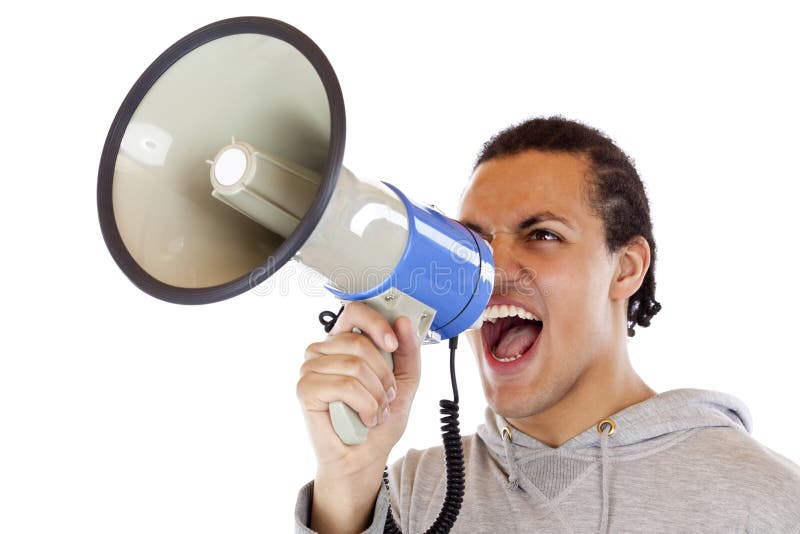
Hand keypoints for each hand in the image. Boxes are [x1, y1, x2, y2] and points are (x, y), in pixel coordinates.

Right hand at [296, 301, 421, 532]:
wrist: (364, 457)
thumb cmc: (377, 419)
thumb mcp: (405, 382)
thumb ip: (408, 352)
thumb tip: (403, 322)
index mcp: (345, 341)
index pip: (355, 311)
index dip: (376, 323)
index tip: (393, 344)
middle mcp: (324, 349)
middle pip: (360, 343)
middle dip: (384, 376)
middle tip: (386, 396)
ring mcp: (311, 368)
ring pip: (354, 365)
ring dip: (376, 395)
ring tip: (375, 411)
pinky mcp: (305, 388)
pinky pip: (344, 385)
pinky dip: (364, 406)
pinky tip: (362, 418)